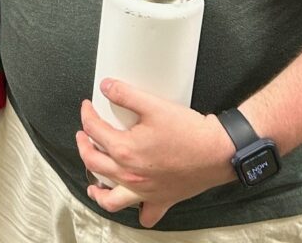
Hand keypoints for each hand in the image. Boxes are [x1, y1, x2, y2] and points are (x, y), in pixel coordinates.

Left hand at [76, 81, 233, 227]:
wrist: (217, 151)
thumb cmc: (188, 131)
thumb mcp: (154, 105)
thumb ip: (125, 94)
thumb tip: (106, 86)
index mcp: (125, 151)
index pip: (94, 130)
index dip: (87, 115)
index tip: (87, 106)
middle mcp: (130, 176)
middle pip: (94, 163)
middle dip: (84, 146)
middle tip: (84, 134)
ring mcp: (144, 192)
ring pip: (111, 199)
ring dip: (97, 190)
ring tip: (93, 180)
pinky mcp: (161, 200)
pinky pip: (144, 215)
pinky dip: (134, 210)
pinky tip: (132, 200)